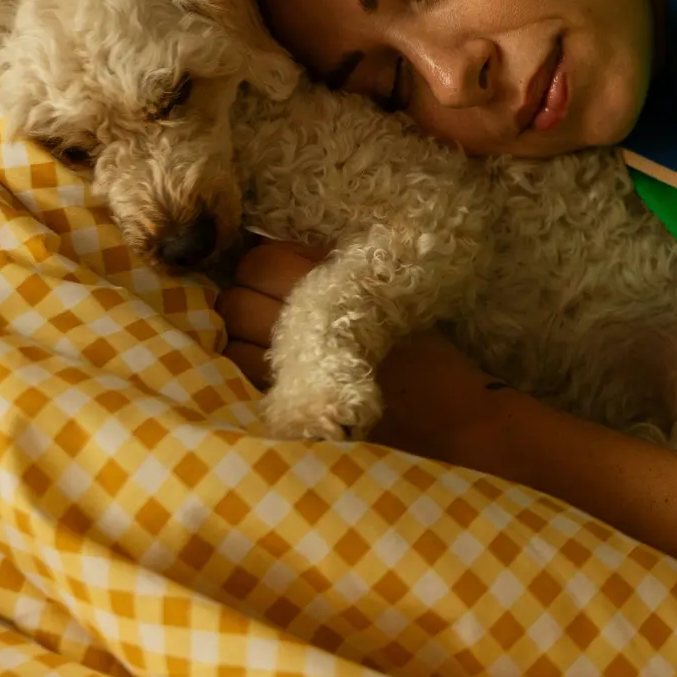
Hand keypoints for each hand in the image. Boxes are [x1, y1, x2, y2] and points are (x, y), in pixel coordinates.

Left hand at [216, 237, 507, 462]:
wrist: (447, 422)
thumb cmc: (426, 356)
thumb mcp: (387, 298)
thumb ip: (333, 273)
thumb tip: (282, 254)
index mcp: (327, 285)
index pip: (260, 260)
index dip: (263, 268)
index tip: (282, 279)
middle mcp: (296, 321)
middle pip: (235, 298)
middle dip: (246, 301)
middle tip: (271, 313)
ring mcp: (282, 368)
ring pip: (229, 339)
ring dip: (241, 339)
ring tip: (271, 347)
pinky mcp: (280, 407)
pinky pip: (237, 379)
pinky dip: (245, 373)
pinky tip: (274, 376)